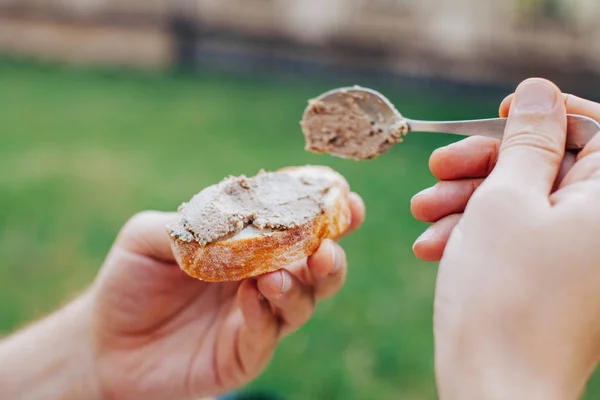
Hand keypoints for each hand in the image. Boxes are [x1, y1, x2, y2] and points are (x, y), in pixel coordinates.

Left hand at [90, 193, 364, 398]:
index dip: (326, 213)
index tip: (345, 198)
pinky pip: (265, 334)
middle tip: (328, 246)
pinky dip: (265, 313)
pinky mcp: (243, 354)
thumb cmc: (130, 280)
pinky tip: (254, 296)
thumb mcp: (148, 237)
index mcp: (249, 246)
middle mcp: (262, 280)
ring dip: (301, 285)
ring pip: (302, 303)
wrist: (104, 341)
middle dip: (331, 255)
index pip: (296, 228)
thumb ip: (189, 223)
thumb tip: (230, 218)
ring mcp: (256, 318)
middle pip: (316, 269)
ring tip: (283, 273)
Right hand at [428, 78, 599, 398]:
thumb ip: (529, 139)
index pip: (595, 126)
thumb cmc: (504, 294)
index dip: (545, 113)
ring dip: (468, 202)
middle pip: (550, 166)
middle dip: (486, 164)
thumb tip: (538, 91)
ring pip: (524, 203)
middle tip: (438, 169)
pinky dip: (476, 235)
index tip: (499, 115)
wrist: (495, 389)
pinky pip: (518, 239)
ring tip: (423, 214)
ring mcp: (580, 257)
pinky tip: (435, 246)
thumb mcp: (507, 199)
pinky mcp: (554, 280)